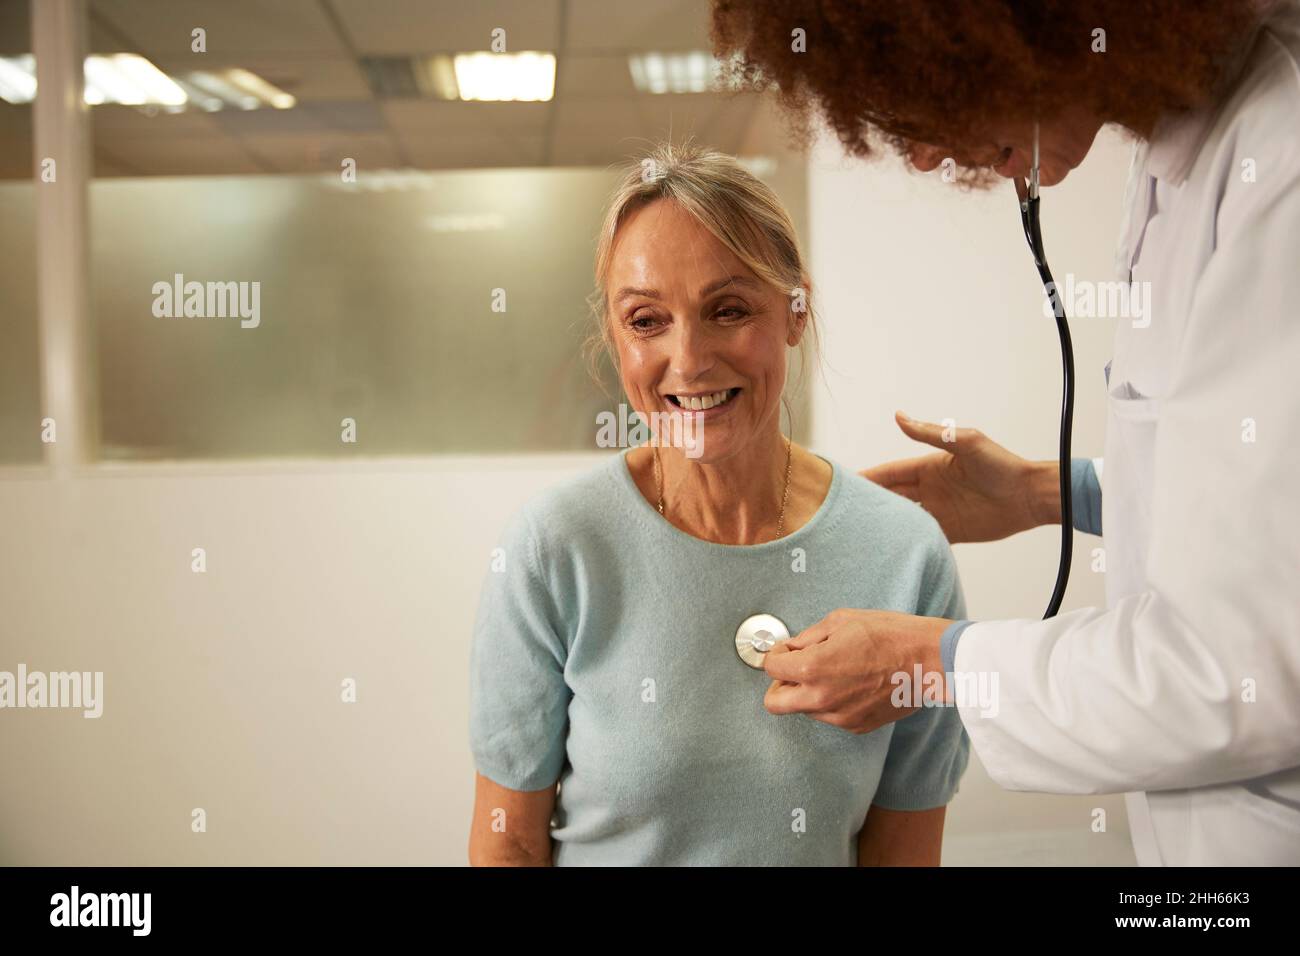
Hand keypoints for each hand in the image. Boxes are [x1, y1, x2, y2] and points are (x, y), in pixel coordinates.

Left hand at [762, 609, 949, 733]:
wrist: (928, 661)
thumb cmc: (890, 635)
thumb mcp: (841, 620)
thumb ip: (808, 637)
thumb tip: (792, 647)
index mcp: (813, 668)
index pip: (770, 667)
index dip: (777, 654)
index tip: (787, 650)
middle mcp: (822, 698)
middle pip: (775, 703)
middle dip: (780, 684)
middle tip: (795, 669)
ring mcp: (839, 716)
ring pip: (804, 709)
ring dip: (808, 692)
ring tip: (835, 672)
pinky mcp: (856, 725)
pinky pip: (830, 716)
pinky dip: (832, 702)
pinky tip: (852, 683)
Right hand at [860, 411, 1057, 542]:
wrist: (1029, 496)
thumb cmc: (1001, 464)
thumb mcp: (965, 442)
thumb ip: (931, 434)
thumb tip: (899, 416)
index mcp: (929, 468)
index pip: (890, 473)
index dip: (868, 478)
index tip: (844, 484)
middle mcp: (930, 490)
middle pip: (892, 497)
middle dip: (870, 503)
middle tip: (843, 513)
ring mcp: (939, 511)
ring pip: (903, 519)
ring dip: (886, 524)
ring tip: (860, 533)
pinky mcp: (951, 531)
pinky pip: (923, 537)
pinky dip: (907, 542)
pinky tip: (890, 549)